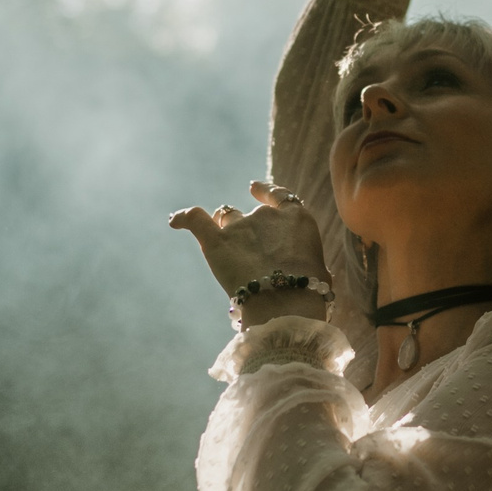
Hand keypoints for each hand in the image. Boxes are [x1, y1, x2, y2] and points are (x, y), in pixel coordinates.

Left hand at [167, 181, 326, 301]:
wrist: (286, 303)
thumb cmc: (308, 293)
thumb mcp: (318, 272)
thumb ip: (307, 263)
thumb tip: (311, 275)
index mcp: (296, 218)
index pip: (279, 195)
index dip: (265, 190)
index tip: (254, 187)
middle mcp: (267, 215)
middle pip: (249, 214)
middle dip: (245, 229)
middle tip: (244, 252)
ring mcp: (240, 226)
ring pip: (225, 219)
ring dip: (223, 229)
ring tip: (223, 248)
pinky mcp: (215, 241)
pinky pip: (194, 220)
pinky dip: (183, 218)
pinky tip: (174, 220)